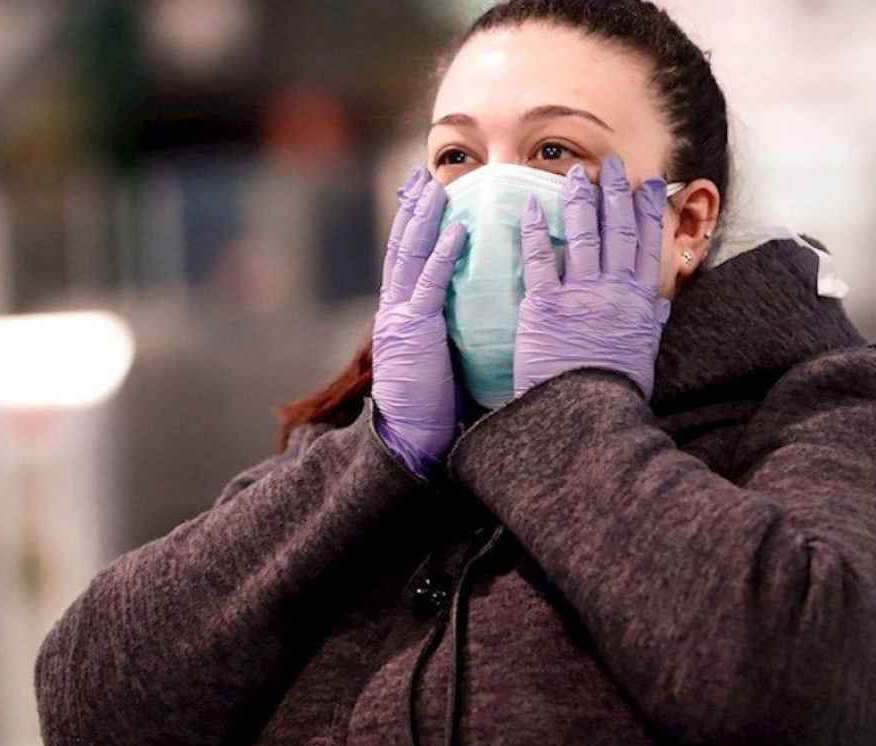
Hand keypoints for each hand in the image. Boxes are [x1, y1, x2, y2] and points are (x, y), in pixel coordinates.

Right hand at [372, 167, 466, 477]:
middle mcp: (395, 309)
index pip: (407, 259)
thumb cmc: (434, 407)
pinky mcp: (414, 332)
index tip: (425, 194)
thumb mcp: (440, 358)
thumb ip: (450, 329)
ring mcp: (401, 318)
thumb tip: (479, 309)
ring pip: (410, 255)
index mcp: (402, 315)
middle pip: (403, 245)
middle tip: (424, 175)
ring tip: (437, 186)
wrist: (410, 441)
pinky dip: (441, 255)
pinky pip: (428, 285)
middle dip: (413, 208)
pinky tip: (457, 231)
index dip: (415, 224)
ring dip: (425, 218)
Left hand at [514, 157, 669, 400]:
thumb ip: (649, 324)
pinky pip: (540, 260)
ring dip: (580, 201)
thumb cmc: (613, 391)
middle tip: (612, 166)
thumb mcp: (642, 355)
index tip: (651, 185)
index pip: (647, 245)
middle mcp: (613, 290)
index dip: (650, 210)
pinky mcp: (544, 305)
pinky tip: (534, 206)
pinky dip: (538, 231)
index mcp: (639, 302)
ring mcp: (579, 294)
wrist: (582, 414)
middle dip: (616, 193)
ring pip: (583, 235)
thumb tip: (661, 305)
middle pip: (618, 230)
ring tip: (575, 173)